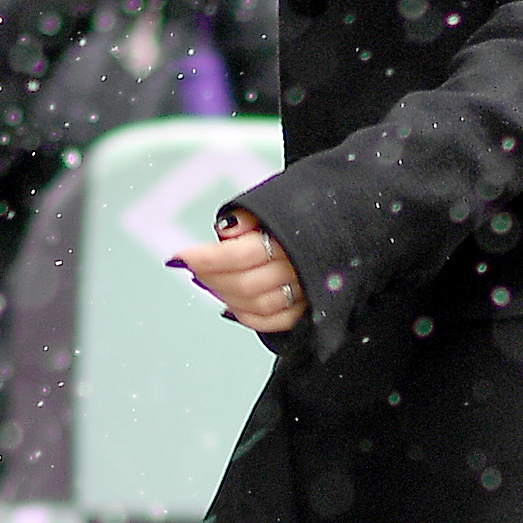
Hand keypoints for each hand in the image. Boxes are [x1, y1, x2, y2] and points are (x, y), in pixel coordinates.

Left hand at [172, 205, 308, 337]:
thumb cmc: (302, 211)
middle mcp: (299, 267)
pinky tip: (231, 305)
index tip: (181, 257)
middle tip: (192, 268)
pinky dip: (249, 317)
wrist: (340, 221)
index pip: (240, 254)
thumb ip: (247, 216)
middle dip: (211, 278)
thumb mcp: (274, 201)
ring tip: (209, 282)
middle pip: (245, 284)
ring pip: (257, 305)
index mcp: (290, 236)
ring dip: (226, 297)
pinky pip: (275, 321)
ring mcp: (305, 290)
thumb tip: (224, 230)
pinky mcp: (309, 306)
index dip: (206, 258)